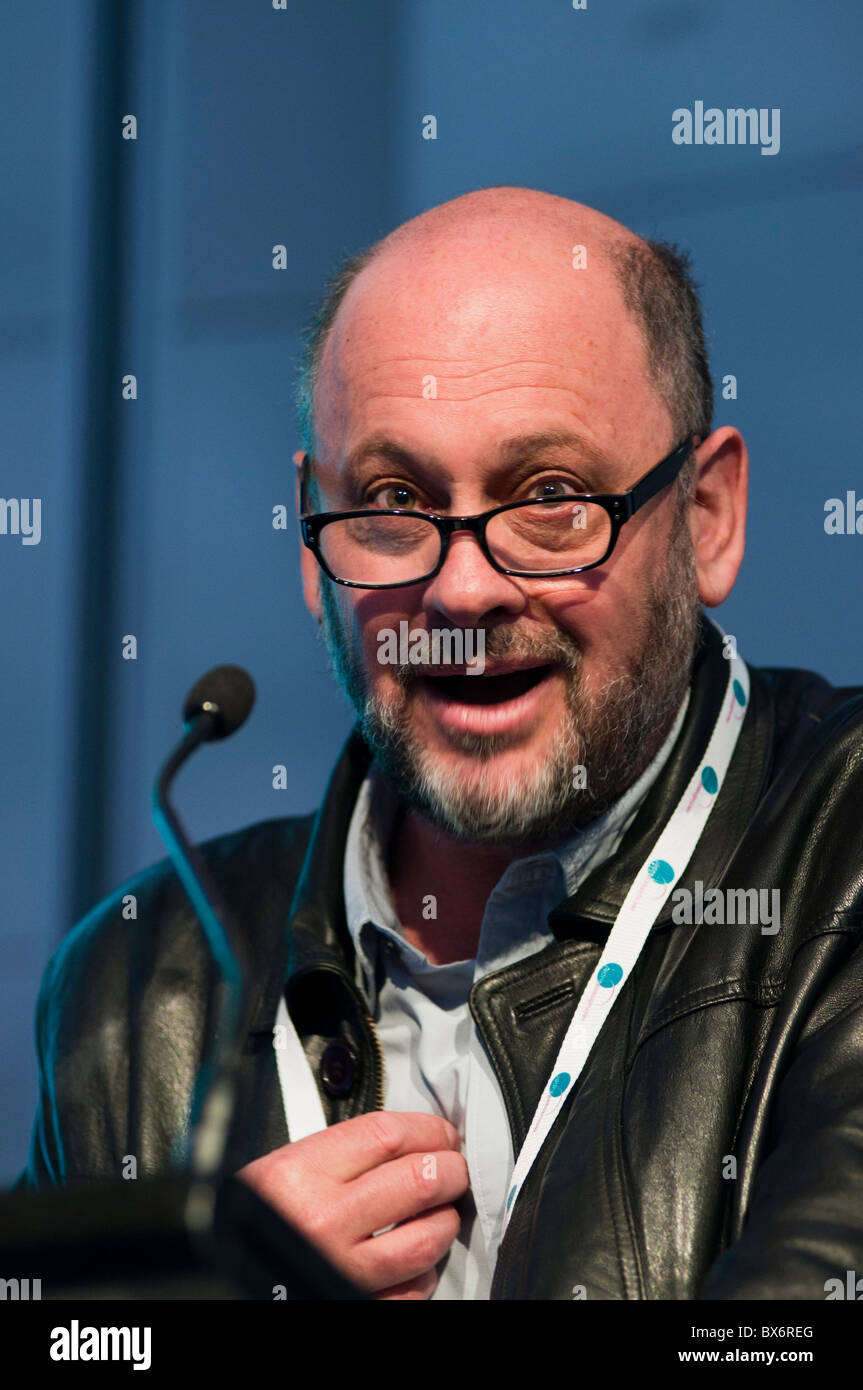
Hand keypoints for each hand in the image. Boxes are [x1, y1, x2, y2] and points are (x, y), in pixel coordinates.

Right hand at [236, 1110, 468, 1299]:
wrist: (222, 1273)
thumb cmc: (252, 1220)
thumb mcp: (277, 1171)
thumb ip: (336, 1152)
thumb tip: (402, 1139)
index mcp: (298, 1175)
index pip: (387, 1134)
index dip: (428, 1129)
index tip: (442, 1132)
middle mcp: (321, 1221)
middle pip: (418, 1179)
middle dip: (451, 1169)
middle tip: (454, 1168)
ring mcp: (340, 1269)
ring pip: (425, 1239)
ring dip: (445, 1221)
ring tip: (443, 1211)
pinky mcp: (353, 1304)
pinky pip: (412, 1290)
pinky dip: (424, 1273)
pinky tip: (417, 1259)